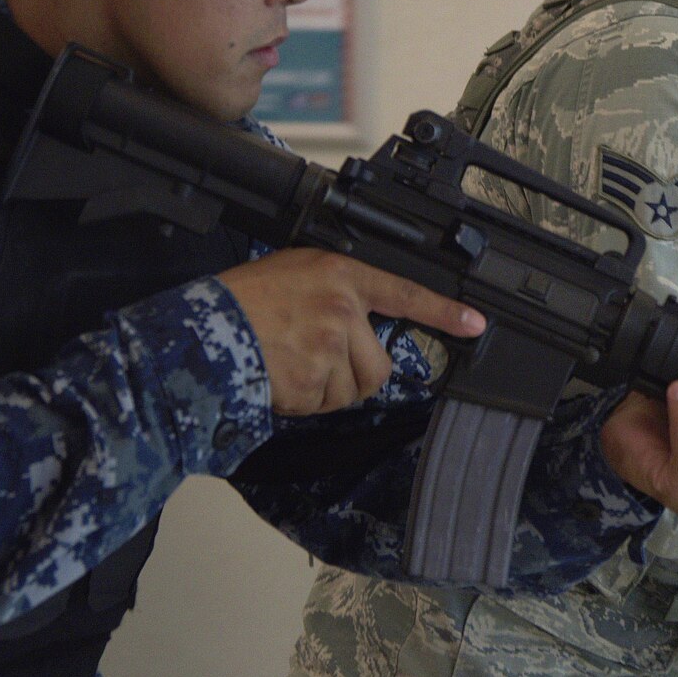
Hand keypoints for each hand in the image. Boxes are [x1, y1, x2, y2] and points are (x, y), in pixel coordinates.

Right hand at [218, 249, 484, 417]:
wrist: (202, 328)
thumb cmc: (243, 299)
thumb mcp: (296, 272)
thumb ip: (337, 291)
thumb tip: (364, 321)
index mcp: (341, 277)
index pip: (406, 294)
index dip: (444, 312)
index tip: (476, 323)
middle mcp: (343, 310)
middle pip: (378, 366)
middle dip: (353, 374)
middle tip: (316, 359)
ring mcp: (330, 347)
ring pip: (352, 390)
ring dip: (325, 389)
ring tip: (289, 362)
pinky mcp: (312, 381)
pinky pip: (321, 405)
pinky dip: (301, 401)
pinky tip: (277, 377)